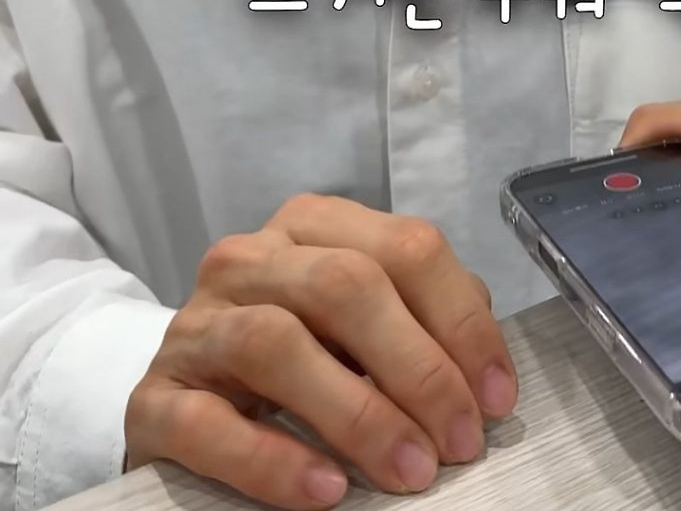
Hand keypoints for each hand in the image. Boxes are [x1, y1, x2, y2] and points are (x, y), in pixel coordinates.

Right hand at [125, 196, 516, 507]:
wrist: (182, 392)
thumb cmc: (296, 353)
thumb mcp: (359, 321)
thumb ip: (417, 317)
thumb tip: (483, 365)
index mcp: (313, 226)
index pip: (406, 248)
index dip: (462, 321)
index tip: (498, 396)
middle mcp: (250, 258)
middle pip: (347, 285)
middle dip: (419, 367)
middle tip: (461, 441)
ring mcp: (196, 322)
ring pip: (277, 341)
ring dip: (358, 412)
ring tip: (410, 470)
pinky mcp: (153, 396)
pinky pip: (207, 423)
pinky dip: (272, 460)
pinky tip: (326, 491)